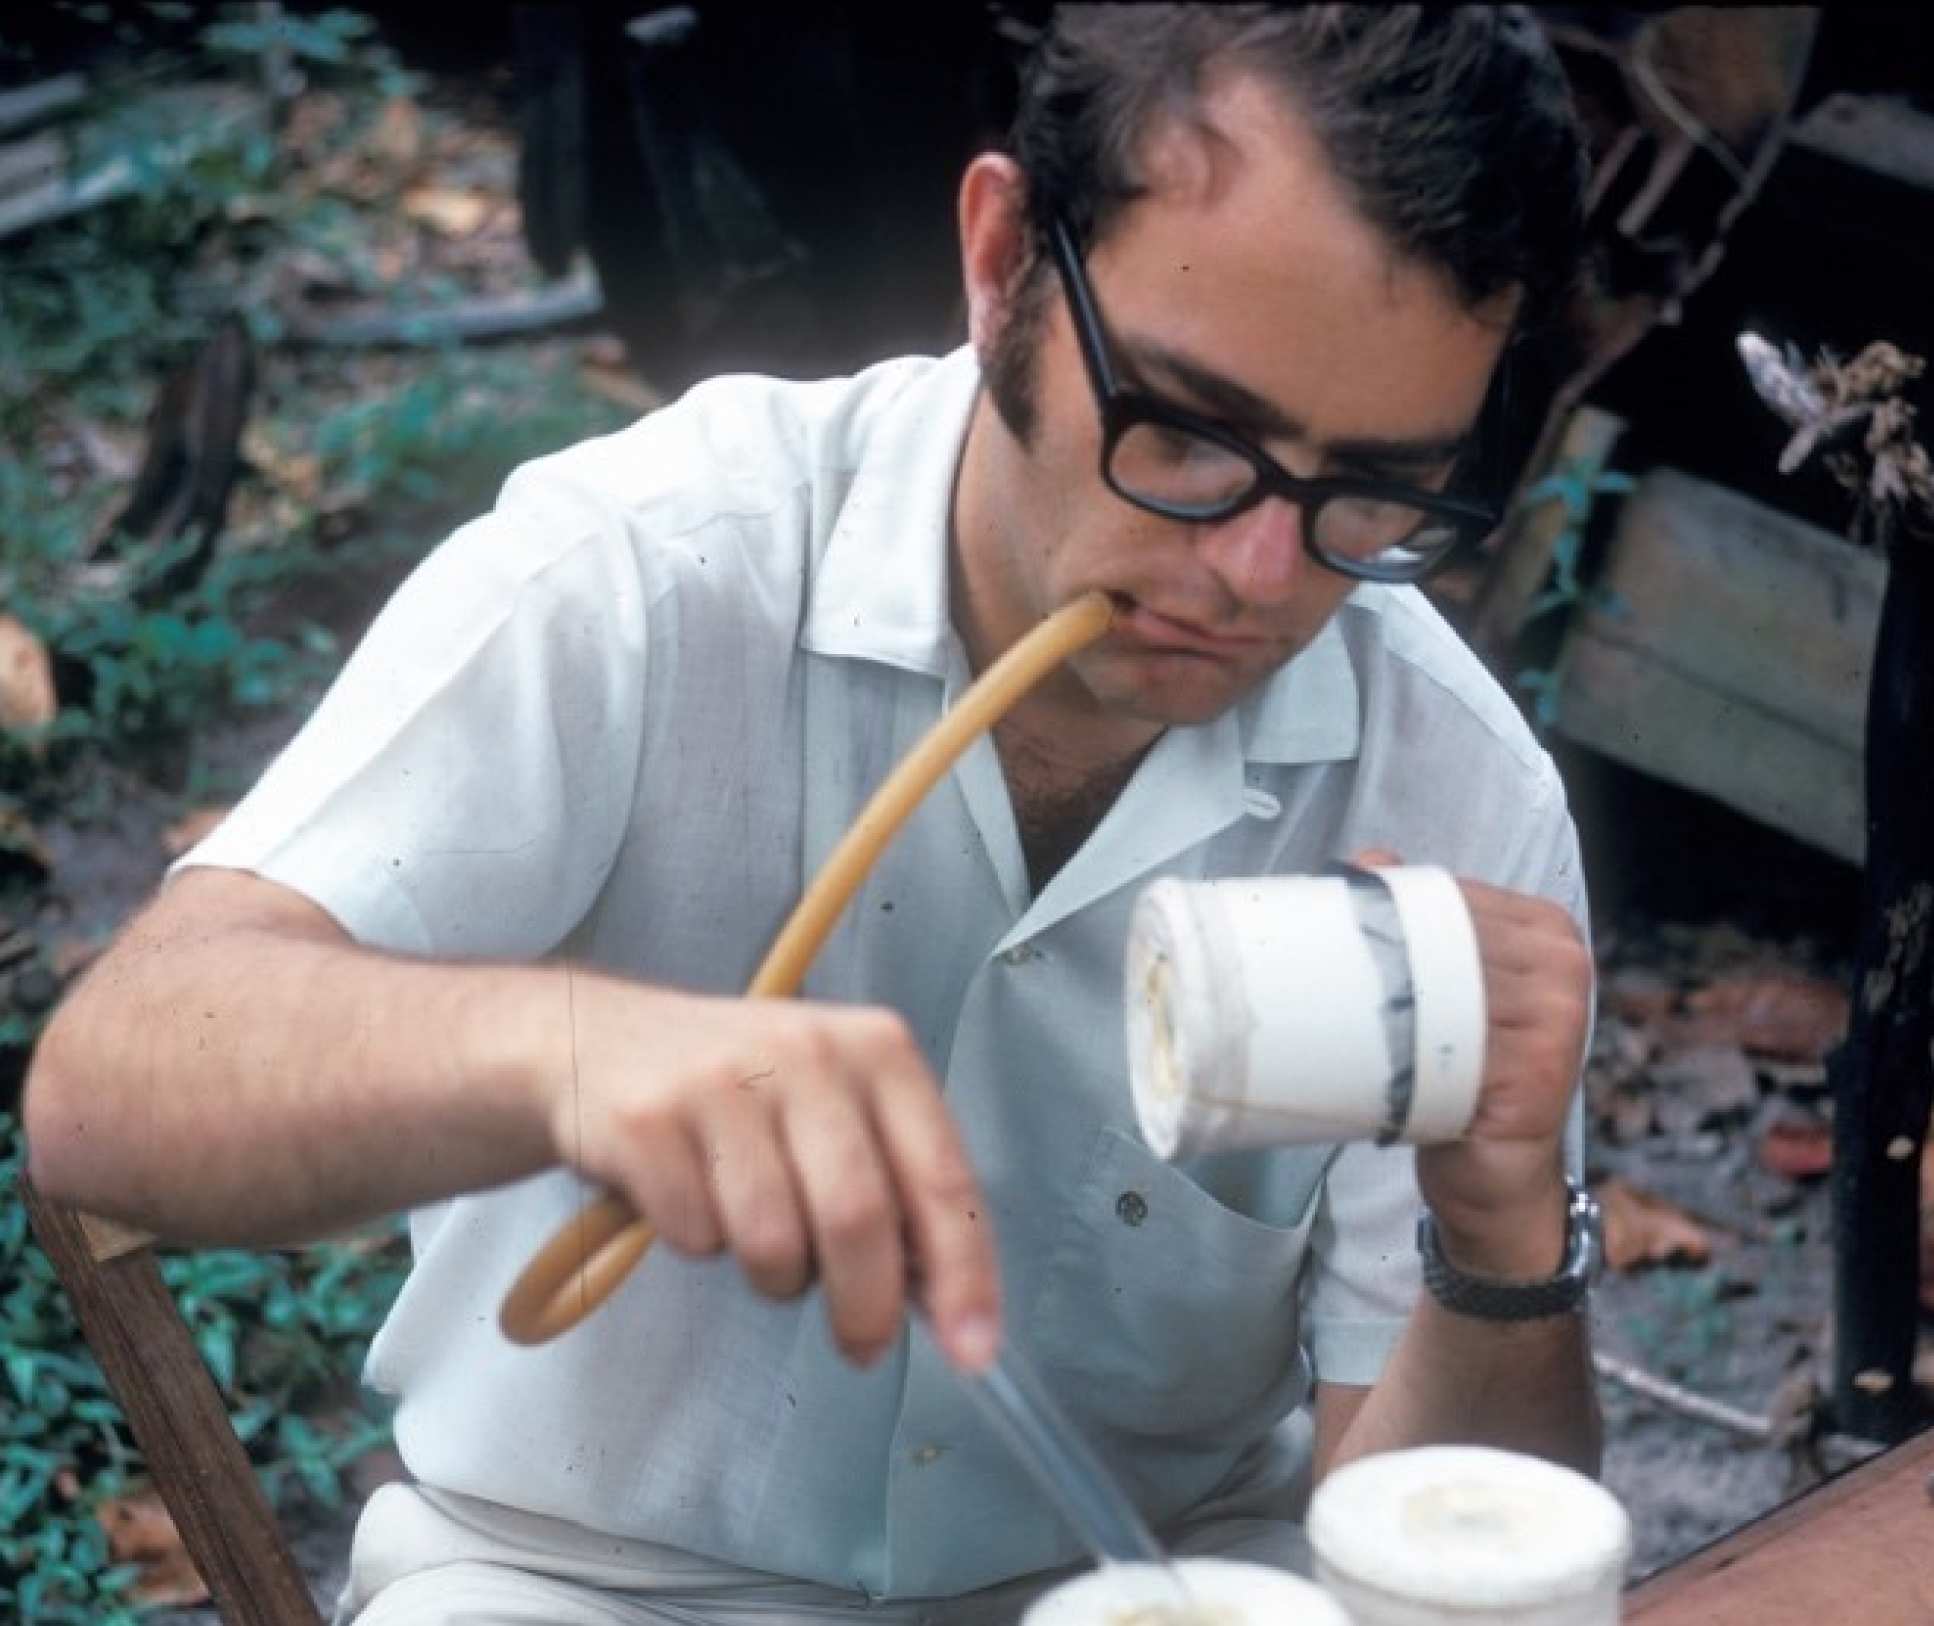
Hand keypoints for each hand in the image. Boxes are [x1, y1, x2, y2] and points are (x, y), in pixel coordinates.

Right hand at [537, 972, 1000, 1370]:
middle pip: (858, 1217)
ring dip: (774, 1275)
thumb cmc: (744, 1091)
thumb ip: (898, 1185)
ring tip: (760, 1239)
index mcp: (877, 1049)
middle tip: (861, 1345)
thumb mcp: (836, 1106)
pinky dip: (702, 1244)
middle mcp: (807, 1053)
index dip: (964, 1275)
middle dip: (867, 1307)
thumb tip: (947, 1302)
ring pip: (773, 1241)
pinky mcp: (647, 1119)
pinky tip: (692, 1197)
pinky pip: (696, 1235)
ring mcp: (721, 1081)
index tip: (973, 1349)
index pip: (943, 1177)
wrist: (601, 1041)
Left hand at [1353, 853, 1591, 1278]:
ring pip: (1444, 989)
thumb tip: (1369, 861)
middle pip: (1448, 939)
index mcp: (1548, 931)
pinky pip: (1456, 1047)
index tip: (1333, 923)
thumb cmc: (1461, 1078)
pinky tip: (1372, 1056)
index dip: (1390, 908)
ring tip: (1328, 1010)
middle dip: (1379, 952)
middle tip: (1311, 968)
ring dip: (1383, 1000)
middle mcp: (1565, 966)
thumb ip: (1424, 925)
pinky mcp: (1537, 1072)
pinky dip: (1405, 1052)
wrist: (1495, 1180)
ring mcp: (1559, 1019)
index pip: (1454, 896)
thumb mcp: (1447, 995)